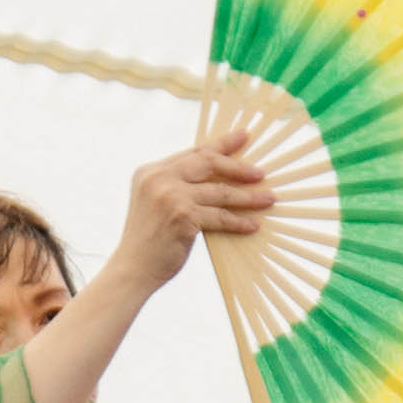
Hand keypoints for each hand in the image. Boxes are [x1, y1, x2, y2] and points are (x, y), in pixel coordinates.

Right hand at [111, 139, 273, 292]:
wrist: (133, 267)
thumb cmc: (149, 239)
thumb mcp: (156, 202)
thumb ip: (178, 185)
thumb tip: (220, 177)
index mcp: (152, 170)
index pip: (193, 152)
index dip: (221, 144)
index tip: (243, 136)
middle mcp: (159, 178)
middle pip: (208, 162)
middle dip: (238, 166)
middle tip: (260, 172)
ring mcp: (170, 196)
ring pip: (220, 192)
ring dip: (248, 197)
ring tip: (269, 199)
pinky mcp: (183, 216)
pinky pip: (220, 216)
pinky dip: (239, 222)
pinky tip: (253, 225)